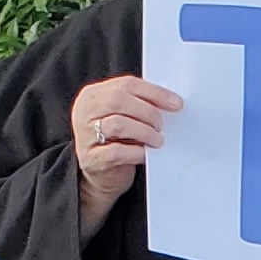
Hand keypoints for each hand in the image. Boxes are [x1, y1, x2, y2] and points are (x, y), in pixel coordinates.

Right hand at [69, 74, 179, 231]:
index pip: (126, 84)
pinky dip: (137, 152)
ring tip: (157, 140)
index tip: (175, 103)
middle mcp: (85, 112)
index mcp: (93, 95)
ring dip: (144, 132)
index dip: (154, 92)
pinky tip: (146, 153)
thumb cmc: (116, 142)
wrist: (101, 175)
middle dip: (147, 112)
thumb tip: (170, 102)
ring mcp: (85, 135)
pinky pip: (117, 152)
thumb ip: (138, 105)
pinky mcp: (91, 158)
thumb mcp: (123, 117)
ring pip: (118, 124)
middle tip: (161, 125)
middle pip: (118, 100)